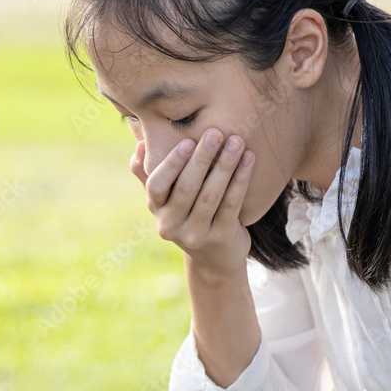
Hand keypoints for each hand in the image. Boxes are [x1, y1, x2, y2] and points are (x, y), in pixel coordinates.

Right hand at [129, 129, 255, 275]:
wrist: (214, 258)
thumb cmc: (188, 215)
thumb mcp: (165, 199)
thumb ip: (149, 173)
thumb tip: (141, 144)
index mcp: (156, 210)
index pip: (156, 186)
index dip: (172, 164)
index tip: (187, 141)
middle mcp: (171, 225)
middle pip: (186, 188)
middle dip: (202, 158)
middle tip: (215, 132)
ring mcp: (196, 235)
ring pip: (210, 196)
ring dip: (225, 165)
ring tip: (236, 141)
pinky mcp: (220, 239)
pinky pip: (231, 205)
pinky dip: (240, 180)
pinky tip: (249, 159)